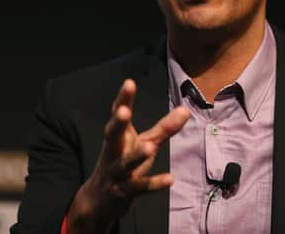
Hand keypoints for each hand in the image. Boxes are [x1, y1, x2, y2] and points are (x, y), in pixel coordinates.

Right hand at [67, 79, 189, 232]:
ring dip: (135, 156)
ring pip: (124, 164)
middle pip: (111, 136)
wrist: (99, 201)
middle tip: (124, 111)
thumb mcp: (145, 143)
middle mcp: (113, 152)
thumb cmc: (124, 162)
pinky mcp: (121, 193)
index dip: (123, 99)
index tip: (129, 83)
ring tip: (149, 148)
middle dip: (117, 123)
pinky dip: (153, 184)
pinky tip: (170, 179)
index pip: (118, 114)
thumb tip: (186, 109)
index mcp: (118, 136)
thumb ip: (164, 128)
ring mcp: (115, 173)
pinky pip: (137, 188)